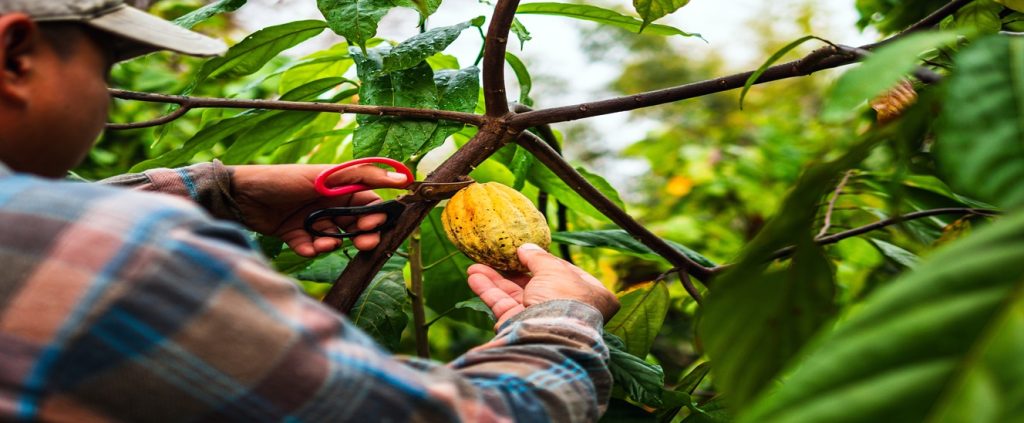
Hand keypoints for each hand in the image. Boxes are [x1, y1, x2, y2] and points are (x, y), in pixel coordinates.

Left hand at [229, 164, 409, 256]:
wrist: (241, 195)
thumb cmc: (284, 179)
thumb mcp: (328, 176)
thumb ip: (365, 177)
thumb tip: (404, 179)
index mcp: (338, 187)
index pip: (369, 203)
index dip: (376, 215)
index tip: (374, 224)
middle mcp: (327, 204)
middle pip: (355, 224)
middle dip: (361, 235)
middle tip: (363, 244)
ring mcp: (311, 220)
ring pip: (334, 238)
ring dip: (334, 243)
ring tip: (326, 243)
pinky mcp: (294, 235)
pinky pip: (311, 247)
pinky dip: (312, 249)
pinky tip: (308, 246)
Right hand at [467, 243, 619, 329]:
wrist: (550, 336)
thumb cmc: (563, 299)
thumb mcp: (553, 269)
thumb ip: (538, 257)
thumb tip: (526, 248)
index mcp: (592, 295)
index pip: (568, 273)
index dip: (547, 261)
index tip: (528, 251)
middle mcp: (569, 309)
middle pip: (538, 284)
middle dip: (513, 270)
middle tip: (497, 257)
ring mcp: (544, 320)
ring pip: (517, 295)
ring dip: (495, 279)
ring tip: (474, 265)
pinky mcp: (523, 329)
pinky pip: (505, 306)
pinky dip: (489, 292)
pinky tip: (473, 276)